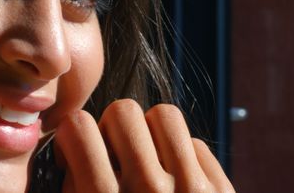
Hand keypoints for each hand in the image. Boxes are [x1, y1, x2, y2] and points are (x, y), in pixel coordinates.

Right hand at [53, 99, 234, 192]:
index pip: (79, 126)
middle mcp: (148, 191)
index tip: (79, 151)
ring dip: (151, 133)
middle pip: (124, 110)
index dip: (74, 134)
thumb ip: (76, 186)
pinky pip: (195, 143)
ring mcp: (190, 189)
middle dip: (114, 128)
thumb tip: (72, 150)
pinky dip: (182, 156)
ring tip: (148, 158)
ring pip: (164, 115)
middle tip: (115, 155)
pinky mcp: (221, 191)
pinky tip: (176, 181)